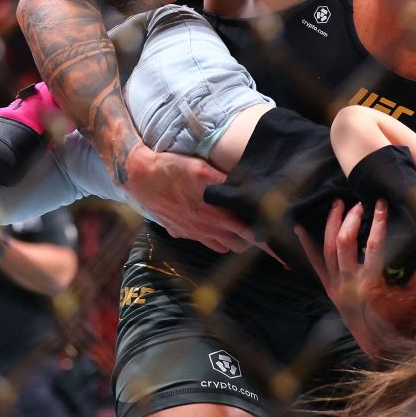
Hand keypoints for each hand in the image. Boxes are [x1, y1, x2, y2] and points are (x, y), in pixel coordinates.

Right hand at [124, 145, 256, 253]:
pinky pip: (204, 243)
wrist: (140, 178)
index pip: (249, 233)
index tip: (274, 232)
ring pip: (223, 247)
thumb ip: (225, 182)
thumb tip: (247, 187)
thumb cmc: (173, 169)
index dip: (263, 235)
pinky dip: (214, 240)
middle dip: (252, 239)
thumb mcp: (202, 170)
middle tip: (258, 226)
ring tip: (238, 229)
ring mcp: (193, 233)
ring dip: (233, 241)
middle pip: (239, 245)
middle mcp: (207, 228)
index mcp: (217, 214)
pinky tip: (214, 227)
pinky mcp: (181, 232)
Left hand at [294, 199, 415, 356]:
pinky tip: (299, 227)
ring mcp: (335, 286)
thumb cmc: (398, 320)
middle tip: (360, 202)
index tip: (381, 204)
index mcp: (371, 283)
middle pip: (344, 242)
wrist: (376, 344)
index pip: (373, 245)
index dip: (377, 222)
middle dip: (351, 218)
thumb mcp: (414, 297)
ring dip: (332, 224)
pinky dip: (306, 245)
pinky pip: (314, 264)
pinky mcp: (328, 288)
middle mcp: (349, 283)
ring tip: (337, 203)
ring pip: (327, 248)